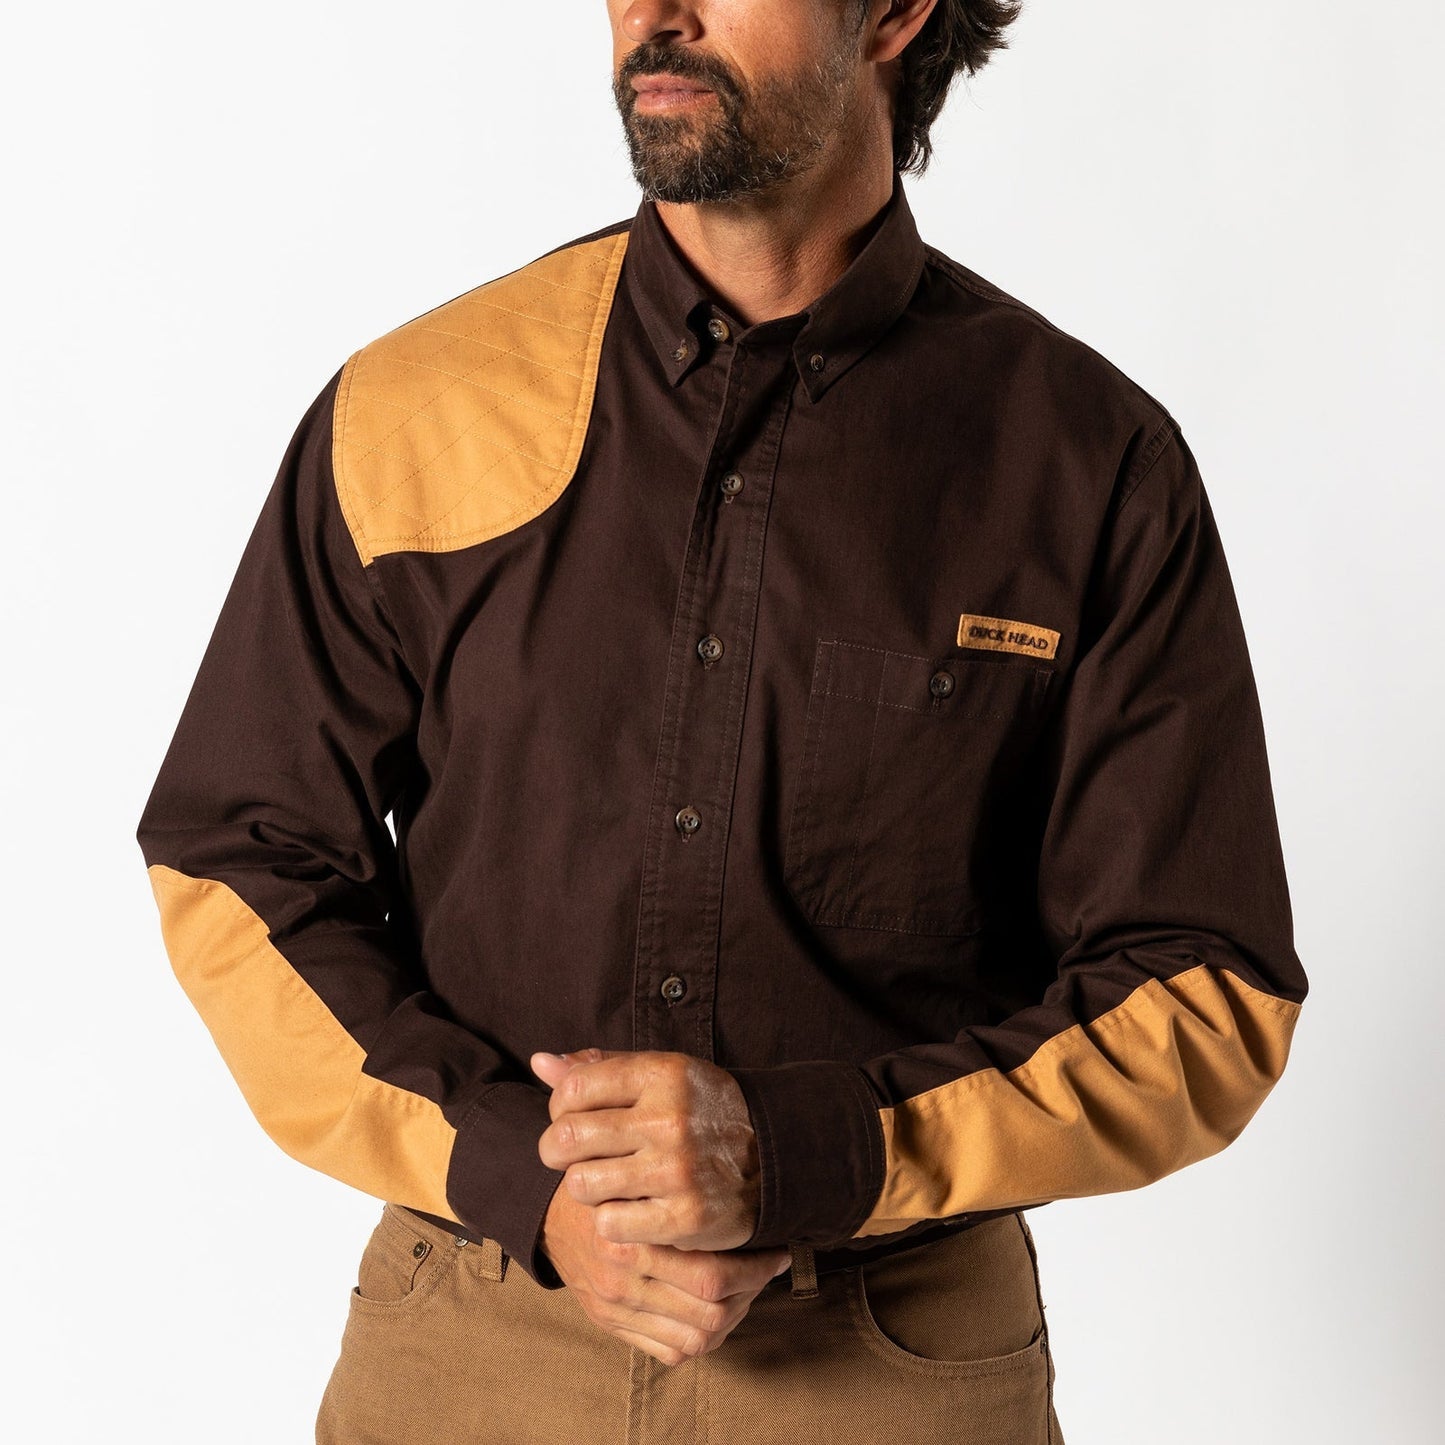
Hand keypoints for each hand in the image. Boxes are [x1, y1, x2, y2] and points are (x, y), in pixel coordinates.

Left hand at [531, 1048, 761, 1250]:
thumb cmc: (705, 1112)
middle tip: (573, 1157)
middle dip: (556, 1151)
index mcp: (662, 1074)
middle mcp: (668, 1118)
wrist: (777, 1157)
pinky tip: (629, 1210)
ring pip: (581, 1185)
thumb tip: (541, 1063)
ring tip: (604, 1183)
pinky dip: (611, 1221)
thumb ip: (601, 1068)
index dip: (559, 1107)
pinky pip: (610, 1224)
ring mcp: (677, 1170)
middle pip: (567, 1137)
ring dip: (585, 1188)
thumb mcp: (663, 1075)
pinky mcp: (684, 1217)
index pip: (573, 1088)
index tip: (573, 1118)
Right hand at [539, 1179, 789, 1365]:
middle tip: (768, 1267)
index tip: (776, 1249)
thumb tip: (745, 1200)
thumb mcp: (635, 1176)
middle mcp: (623, 1283)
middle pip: (710, 1313)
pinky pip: (670, 1353)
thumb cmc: (607, 1185)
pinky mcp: (613, 1327)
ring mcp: (617, 1311)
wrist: (551, 1214)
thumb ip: (677, 1192)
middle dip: (750, 1293)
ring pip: (696, 1338)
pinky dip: (702, 1338)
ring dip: (732, 1317)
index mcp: (630, 1243)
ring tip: (748, 1288)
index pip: (711, 1276)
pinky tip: (717, 1310)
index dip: (754, 1268)